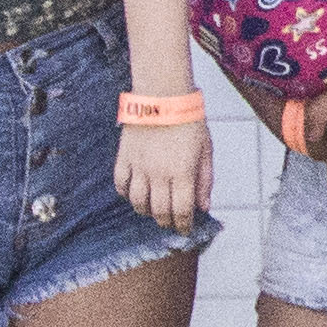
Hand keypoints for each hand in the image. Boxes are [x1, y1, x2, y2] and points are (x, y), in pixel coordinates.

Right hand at [117, 114, 209, 231]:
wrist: (163, 96)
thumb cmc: (189, 121)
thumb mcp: (206, 150)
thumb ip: (205, 180)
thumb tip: (204, 207)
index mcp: (182, 173)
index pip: (182, 210)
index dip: (183, 225)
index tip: (185, 230)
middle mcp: (159, 174)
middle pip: (159, 211)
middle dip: (166, 221)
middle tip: (170, 222)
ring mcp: (139, 167)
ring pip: (137, 202)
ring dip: (146, 211)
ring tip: (152, 210)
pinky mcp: (124, 157)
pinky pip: (120, 184)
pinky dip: (125, 194)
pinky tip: (133, 194)